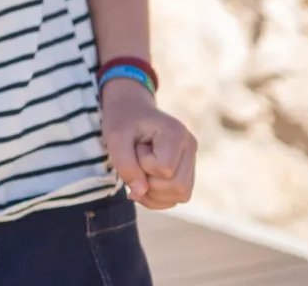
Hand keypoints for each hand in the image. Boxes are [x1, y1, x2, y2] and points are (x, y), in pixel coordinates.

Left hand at [100, 78, 196, 208]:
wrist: (130, 110)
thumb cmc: (122, 121)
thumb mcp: (115, 138)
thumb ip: (126, 165)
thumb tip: (141, 193)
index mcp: (176, 133)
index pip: (164, 169)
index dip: (142, 165)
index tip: (134, 147)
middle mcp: (190, 146)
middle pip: (178, 187)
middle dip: (149, 183)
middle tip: (135, 162)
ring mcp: (192, 159)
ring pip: (181, 195)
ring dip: (153, 193)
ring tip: (138, 172)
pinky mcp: (187, 171)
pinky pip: (178, 197)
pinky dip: (158, 197)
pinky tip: (143, 183)